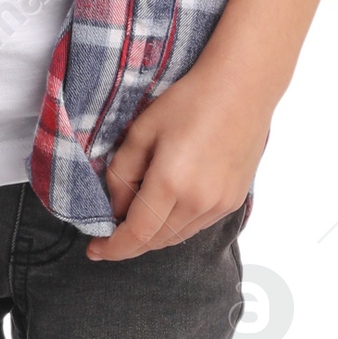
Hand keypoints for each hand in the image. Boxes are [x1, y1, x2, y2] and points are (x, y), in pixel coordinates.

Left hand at [85, 56, 270, 262]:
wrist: (243, 87)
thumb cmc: (189, 101)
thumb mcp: (141, 132)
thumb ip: (121, 174)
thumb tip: (117, 208)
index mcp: (171, 183)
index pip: (136, 234)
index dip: (113, 248)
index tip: (94, 250)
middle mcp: (199, 202)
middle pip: (156, 241)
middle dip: (129, 244)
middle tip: (109, 235)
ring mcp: (220, 204)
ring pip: (177, 236)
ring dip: (153, 236)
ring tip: (135, 221)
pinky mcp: (234, 200)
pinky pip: (197, 225)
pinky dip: (175, 226)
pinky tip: (165, 211)